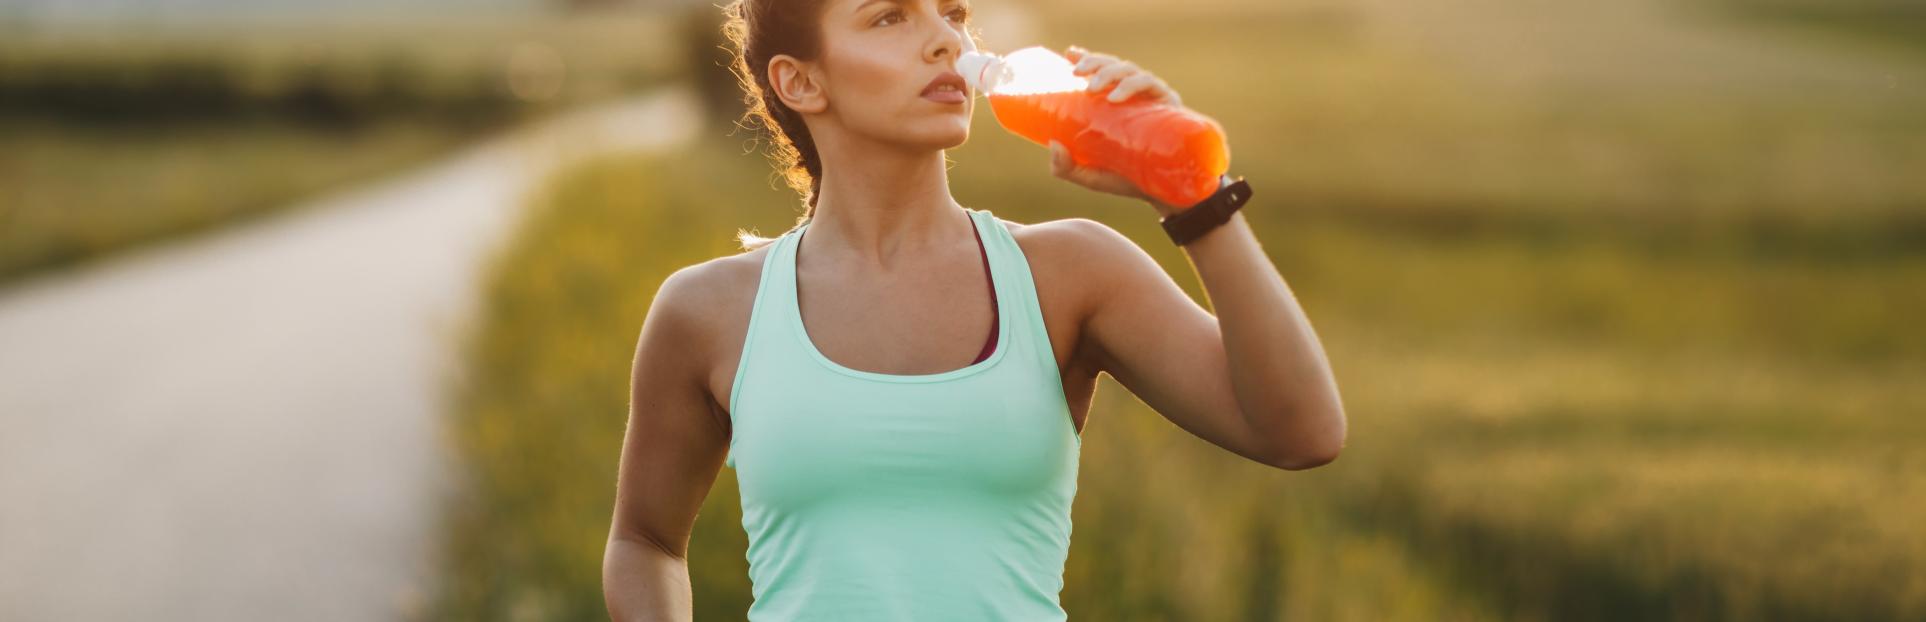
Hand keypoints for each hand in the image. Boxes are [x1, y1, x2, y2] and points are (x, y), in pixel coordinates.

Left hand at [1048, 46, 1188, 214]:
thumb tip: (1053, 144)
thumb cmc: (1127, 179)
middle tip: (1077, 74)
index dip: (1086, 57)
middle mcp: (1134, 95)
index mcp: (1116, 103)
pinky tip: (1118, 97)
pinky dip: (1133, 85)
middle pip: (1113, 65)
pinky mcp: (1168, 104)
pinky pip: (1151, 85)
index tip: (1069, 54)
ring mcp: (1151, 98)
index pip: (1101, 71)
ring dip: (1110, 72)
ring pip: (1129, 70)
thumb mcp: (1091, 175)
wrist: (1163, 194)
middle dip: (1094, 63)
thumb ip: (1066, 167)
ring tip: (1093, 88)